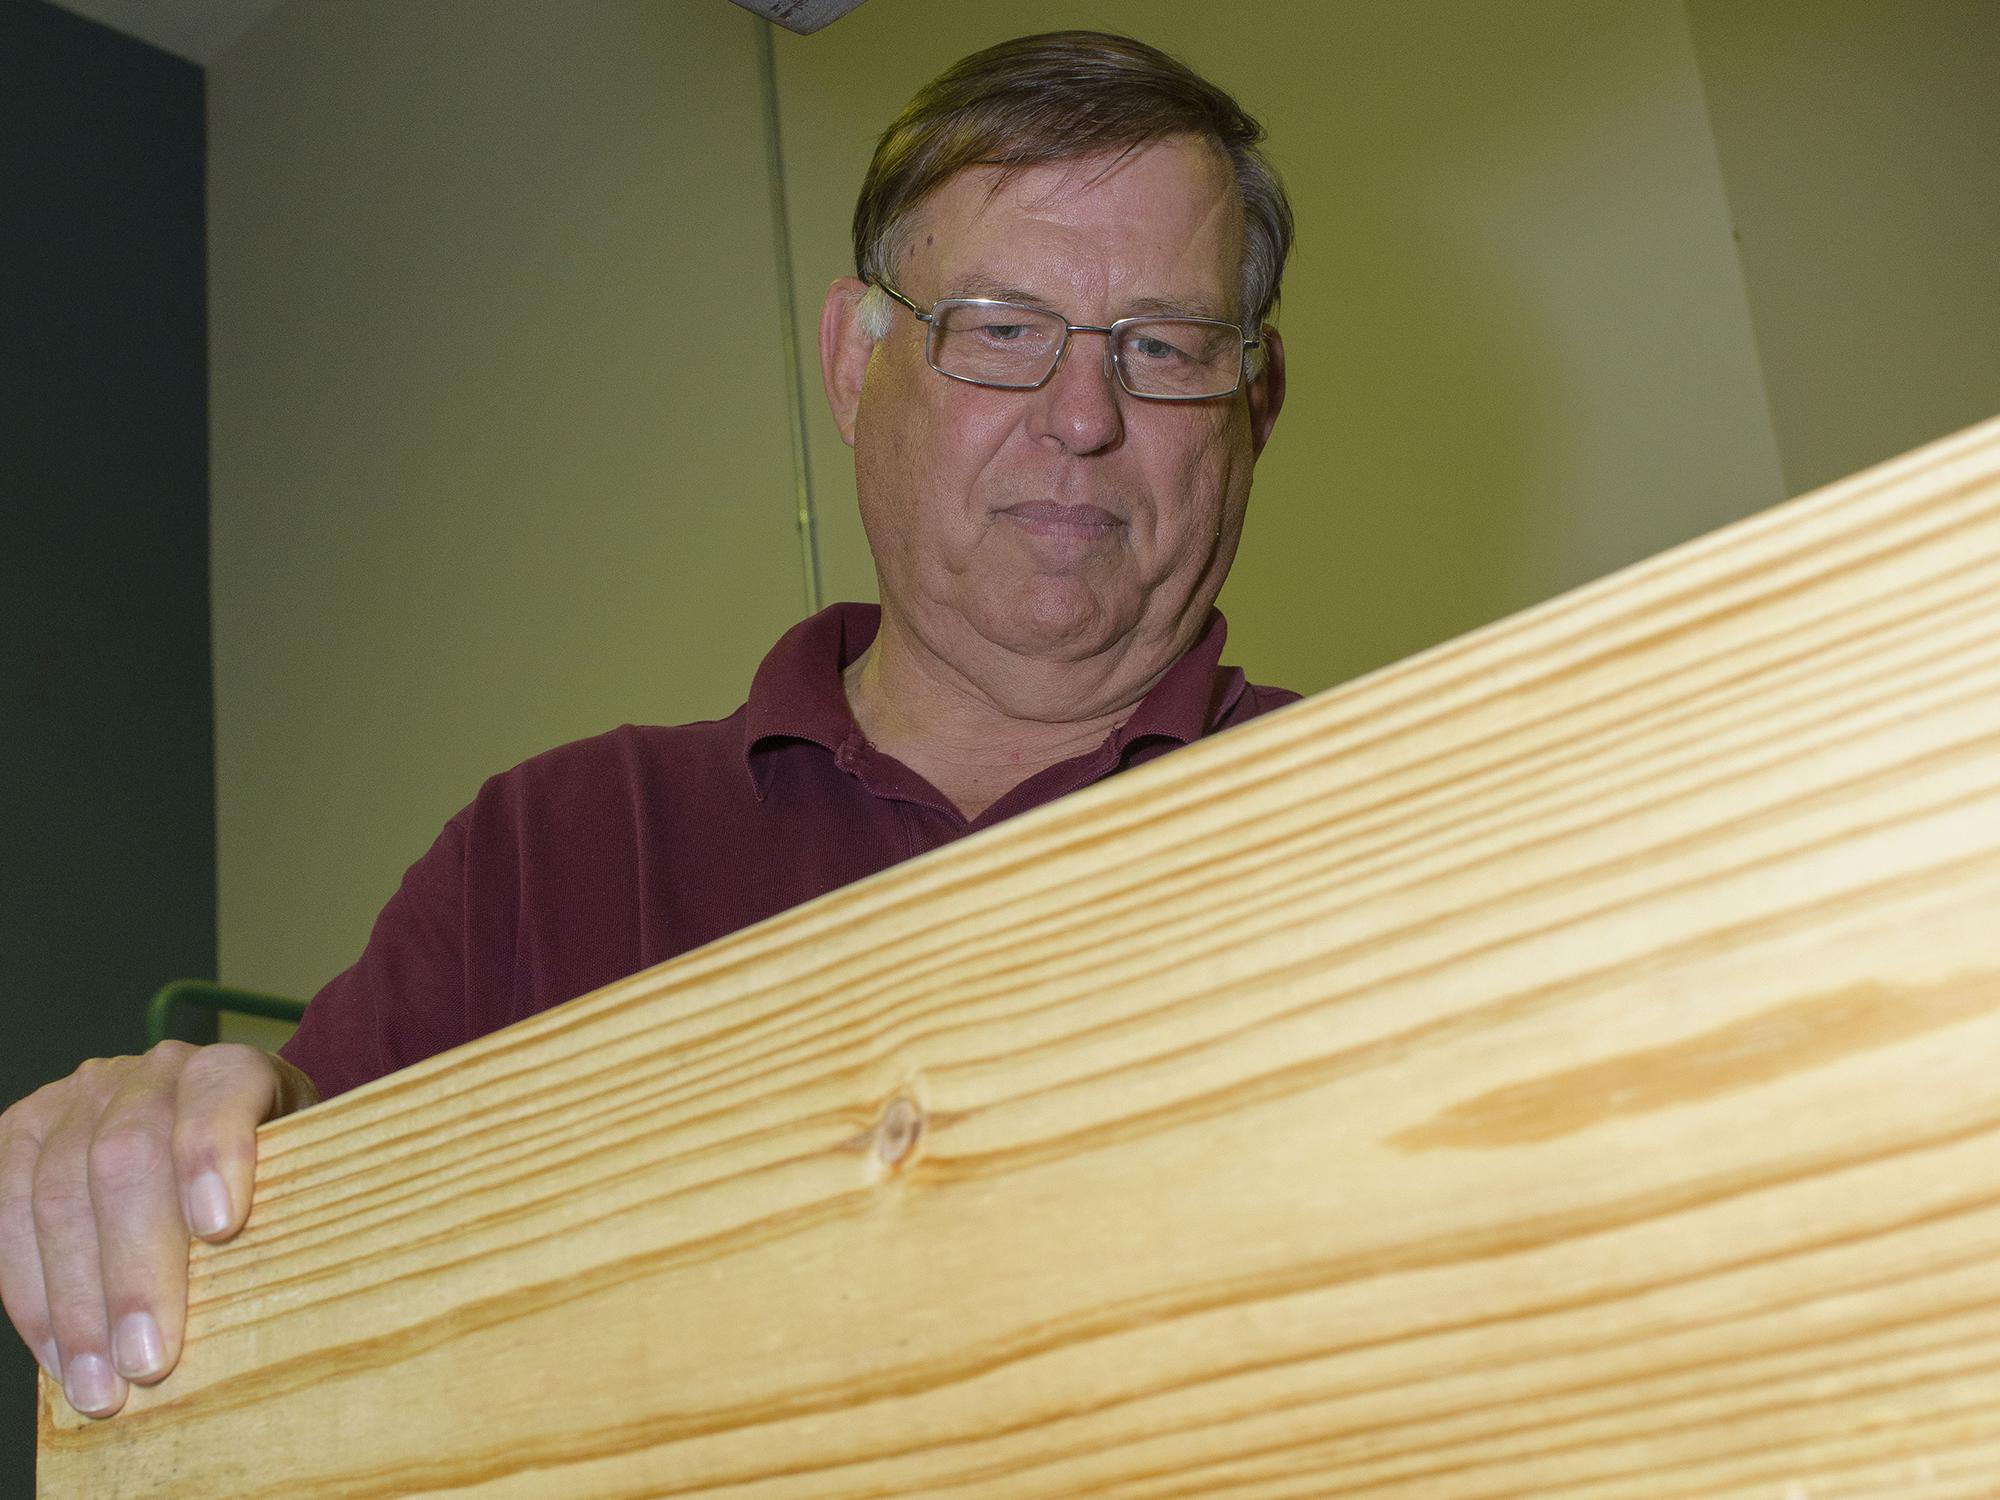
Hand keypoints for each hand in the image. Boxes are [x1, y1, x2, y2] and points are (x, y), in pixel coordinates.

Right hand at [0, 1042, 316, 1417]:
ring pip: (59, 1194)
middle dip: (134, 1270)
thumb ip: (284, 1210)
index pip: (221, 1089)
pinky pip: (7, 1215)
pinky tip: (59, 1357)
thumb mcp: (296, 1175)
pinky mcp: (19, 1136)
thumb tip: (268, 1303)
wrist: (214, 1139)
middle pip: (126, 1158)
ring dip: (75, 1304)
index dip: (215, 1151)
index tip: (220, 1228)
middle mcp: (152, 1072)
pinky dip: (33, 1297)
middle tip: (150, 1360)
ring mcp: (78, 1099)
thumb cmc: (264, 1174)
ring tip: (99, 1385)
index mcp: (231, 1068)